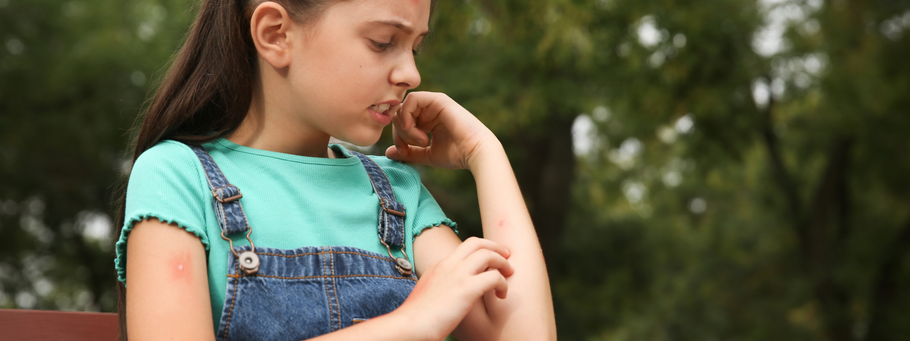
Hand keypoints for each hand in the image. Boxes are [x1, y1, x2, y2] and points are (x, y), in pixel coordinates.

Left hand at [385, 92, 497, 169]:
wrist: (475, 152)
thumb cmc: (456, 155)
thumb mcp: (427, 155)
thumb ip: (409, 153)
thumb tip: (388, 153)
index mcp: (427, 121)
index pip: (401, 123)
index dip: (397, 137)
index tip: (404, 152)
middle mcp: (429, 110)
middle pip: (399, 114)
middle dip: (398, 134)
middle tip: (407, 148)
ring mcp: (433, 103)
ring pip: (403, 107)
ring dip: (404, 127)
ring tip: (420, 141)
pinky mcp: (437, 99)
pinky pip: (411, 99)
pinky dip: (407, 115)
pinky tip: (415, 130)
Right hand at [396, 237, 513, 339]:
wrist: (409, 326)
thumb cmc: (416, 318)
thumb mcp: (426, 294)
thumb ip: (438, 288)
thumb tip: (447, 296)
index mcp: (438, 266)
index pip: (463, 249)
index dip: (480, 252)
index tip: (490, 261)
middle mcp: (448, 265)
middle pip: (476, 242)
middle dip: (495, 247)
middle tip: (506, 256)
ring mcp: (457, 275)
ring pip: (488, 255)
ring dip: (502, 263)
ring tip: (509, 275)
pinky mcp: (466, 289)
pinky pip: (494, 277)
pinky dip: (502, 284)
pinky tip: (501, 295)